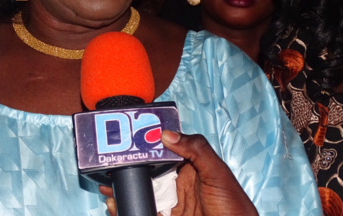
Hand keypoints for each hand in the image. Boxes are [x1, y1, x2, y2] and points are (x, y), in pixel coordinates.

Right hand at [100, 130, 257, 215]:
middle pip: (146, 173)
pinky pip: (143, 210)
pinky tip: (116, 206)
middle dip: (127, 170)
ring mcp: (171, 204)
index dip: (143, 148)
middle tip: (109, 167)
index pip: (162, 152)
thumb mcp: (218, 173)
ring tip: (108, 188)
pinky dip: (127, 208)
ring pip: (141, 193)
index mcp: (189, 167)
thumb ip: (196, 150)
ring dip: (123, 190)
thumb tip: (167, 134)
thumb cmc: (235, 207)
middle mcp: (177, 184)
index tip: (125, 144)